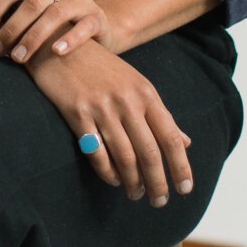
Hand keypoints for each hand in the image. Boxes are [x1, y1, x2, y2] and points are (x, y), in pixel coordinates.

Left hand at [0, 0, 113, 63]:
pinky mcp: (96, 18)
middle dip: (11, 28)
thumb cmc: (54, 10)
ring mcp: (82, 0)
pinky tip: (56, 52)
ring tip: (18, 58)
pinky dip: (70, 39)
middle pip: (33, 3)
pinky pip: (84, 27)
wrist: (94, 24)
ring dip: (33, 38)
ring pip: (56, 15)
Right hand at [24, 39, 193, 204]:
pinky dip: (107, 172)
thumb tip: (186, 141)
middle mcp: (128, 102)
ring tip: (136, 195)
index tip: (185, 189)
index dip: (181, 166)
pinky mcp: (78, 113)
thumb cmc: (102, 69)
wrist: (61, 44)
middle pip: (150, 152)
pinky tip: (113, 180)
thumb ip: (160, 115)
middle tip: (160, 202)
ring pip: (125, 156)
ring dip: (133, 182)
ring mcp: (102, 108)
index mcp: (146, 94)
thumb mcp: (136, 85)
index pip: (171, 137)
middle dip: (158, 182)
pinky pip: (97, 153)